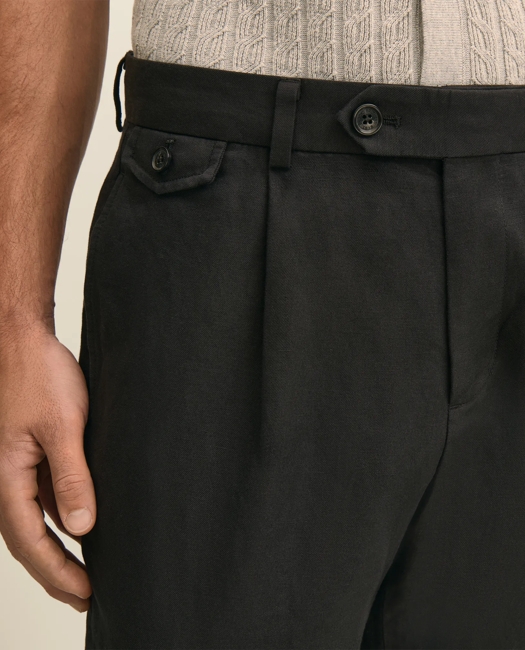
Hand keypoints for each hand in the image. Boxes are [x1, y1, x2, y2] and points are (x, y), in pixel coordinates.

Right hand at [0, 323, 94, 612]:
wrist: (23, 339)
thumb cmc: (39, 375)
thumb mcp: (62, 426)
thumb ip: (71, 476)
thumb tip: (82, 528)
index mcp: (6, 477)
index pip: (31, 541)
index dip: (58, 573)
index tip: (86, 593)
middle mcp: (5, 479)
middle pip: (28, 539)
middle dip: (55, 572)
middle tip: (86, 596)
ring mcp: (16, 468)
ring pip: (33, 521)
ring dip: (56, 548)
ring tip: (85, 570)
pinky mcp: (28, 454)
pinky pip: (40, 497)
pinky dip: (58, 518)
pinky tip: (80, 524)